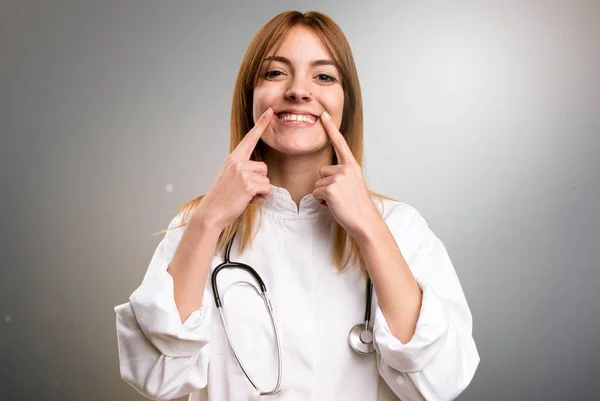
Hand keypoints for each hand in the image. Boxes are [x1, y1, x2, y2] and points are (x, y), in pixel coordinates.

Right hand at [192, 108, 273, 229]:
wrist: (211, 213)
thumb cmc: (221, 198)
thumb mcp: (229, 177)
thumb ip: (242, 169)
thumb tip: (259, 172)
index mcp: (233, 158)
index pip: (250, 138)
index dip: (261, 124)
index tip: (270, 111)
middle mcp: (237, 162)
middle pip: (264, 167)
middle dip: (258, 181)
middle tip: (242, 191)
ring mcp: (243, 172)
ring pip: (266, 180)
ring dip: (259, 191)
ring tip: (243, 196)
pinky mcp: (248, 184)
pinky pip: (266, 189)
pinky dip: (260, 198)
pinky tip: (247, 201)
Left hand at [313, 111, 381, 239]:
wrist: (366, 222)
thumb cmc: (358, 207)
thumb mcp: (354, 185)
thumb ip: (343, 175)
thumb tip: (328, 173)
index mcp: (352, 166)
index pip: (340, 143)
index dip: (331, 128)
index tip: (324, 115)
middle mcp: (346, 168)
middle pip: (322, 172)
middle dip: (326, 186)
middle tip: (341, 197)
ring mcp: (339, 178)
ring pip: (317, 184)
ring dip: (323, 196)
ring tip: (339, 202)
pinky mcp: (330, 189)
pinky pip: (315, 193)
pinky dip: (321, 202)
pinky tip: (334, 206)